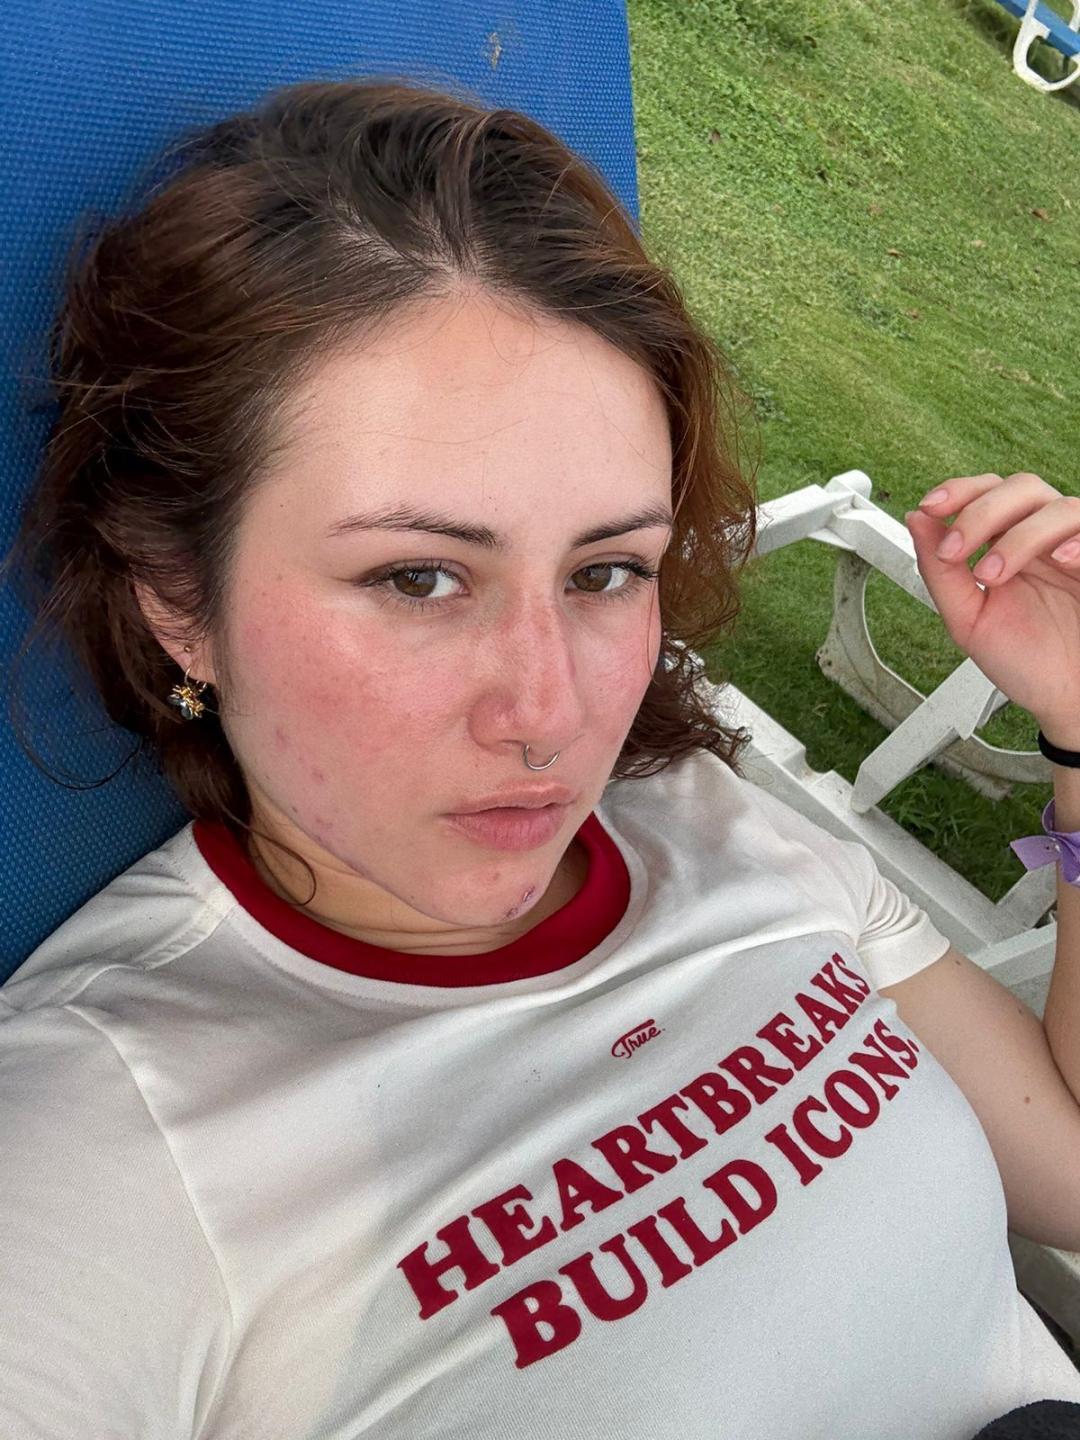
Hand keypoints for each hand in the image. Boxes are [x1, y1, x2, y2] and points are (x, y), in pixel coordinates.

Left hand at [905, 472, 1079, 750]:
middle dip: (980, 512)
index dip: (960, 491)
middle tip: (955, 551)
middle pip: (1022, 488)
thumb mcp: (969, 620)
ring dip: (1019, 535)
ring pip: (1060, 507)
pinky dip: (1077, 541)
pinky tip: (1058, 559)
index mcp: (1012, 545)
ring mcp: (1079, 550)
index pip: (988, 494)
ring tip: (993, 575)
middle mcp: (1047, 540)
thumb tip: (916, 519)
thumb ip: (940, 572)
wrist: (1070, 702)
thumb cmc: (1028, 663)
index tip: (930, 507)